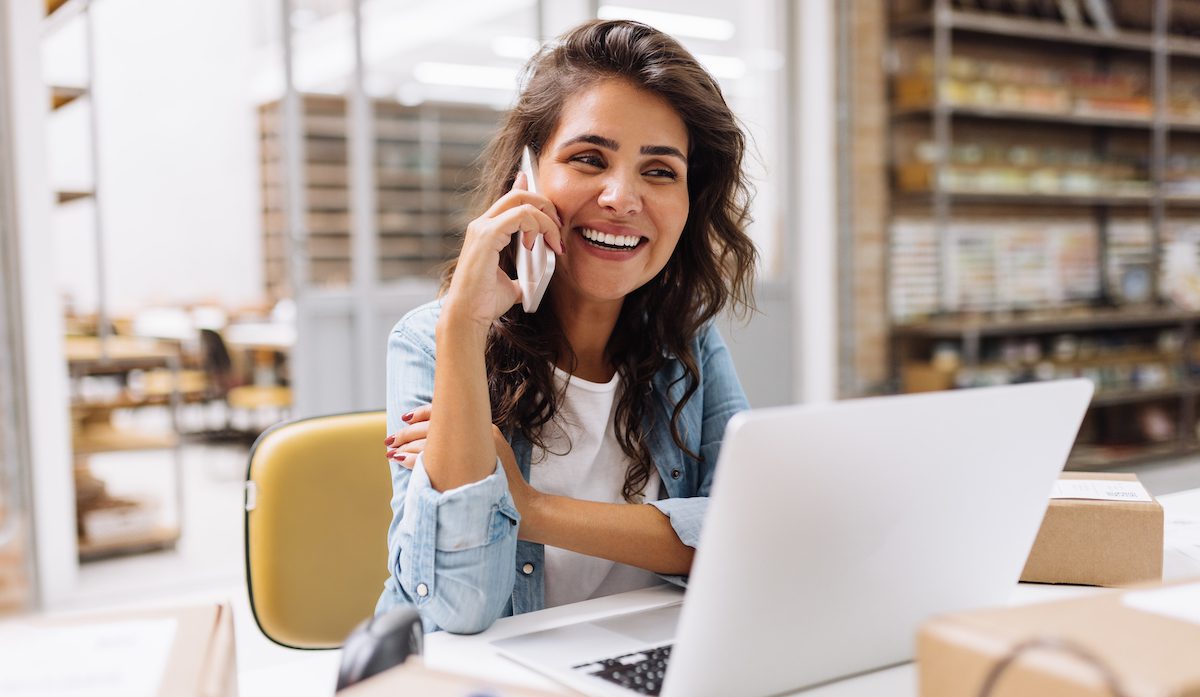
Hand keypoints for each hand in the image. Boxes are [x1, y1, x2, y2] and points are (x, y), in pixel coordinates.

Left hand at [385, 406, 541, 534]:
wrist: (522, 507)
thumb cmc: (504, 483)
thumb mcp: (491, 453)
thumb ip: (470, 441)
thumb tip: (440, 437)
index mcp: (484, 427)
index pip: (447, 411)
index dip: (421, 414)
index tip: (404, 418)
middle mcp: (479, 433)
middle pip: (433, 426)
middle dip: (407, 432)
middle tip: (391, 438)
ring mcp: (472, 451)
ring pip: (428, 442)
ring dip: (405, 446)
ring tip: (391, 451)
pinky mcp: (464, 469)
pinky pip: (429, 460)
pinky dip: (411, 459)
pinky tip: (400, 460)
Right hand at [442, 172, 564, 330]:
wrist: (469, 316)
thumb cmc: (485, 303)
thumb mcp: (511, 286)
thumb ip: (522, 277)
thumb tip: (534, 281)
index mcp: (486, 231)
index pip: (510, 199)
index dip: (531, 193)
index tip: (552, 212)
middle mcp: (482, 224)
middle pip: (518, 195)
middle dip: (545, 205)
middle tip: (559, 228)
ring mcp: (482, 228)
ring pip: (522, 202)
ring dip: (545, 219)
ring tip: (553, 242)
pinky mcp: (487, 235)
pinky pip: (520, 216)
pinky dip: (536, 226)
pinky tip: (534, 246)